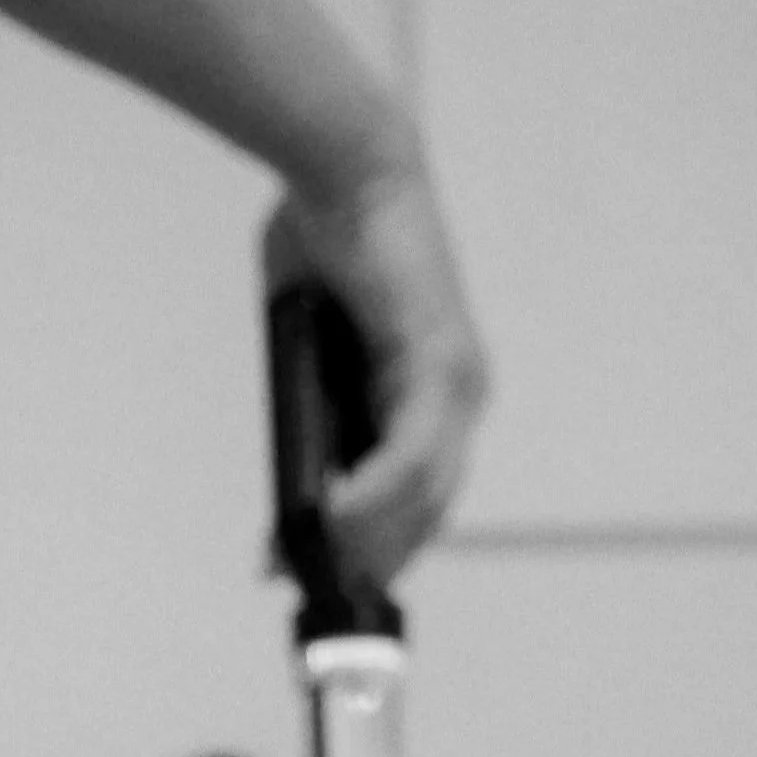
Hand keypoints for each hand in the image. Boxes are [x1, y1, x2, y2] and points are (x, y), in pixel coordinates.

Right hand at [266, 154, 488, 591]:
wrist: (346, 168)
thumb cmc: (323, 244)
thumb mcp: (311, 345)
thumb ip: (310, 407)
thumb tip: (295, 474)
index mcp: (436, 393)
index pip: (417, 497)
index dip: (370, 546)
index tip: (321, 577)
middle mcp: (461, 396)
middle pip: (424, 512)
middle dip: (365, 561)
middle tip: (308, 588)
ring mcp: (456, 384)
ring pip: (421, 497)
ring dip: (363, 542)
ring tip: (310, 568)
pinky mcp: (438, 365)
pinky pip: (409, 458)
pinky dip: (371, 499)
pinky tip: (331, 525)